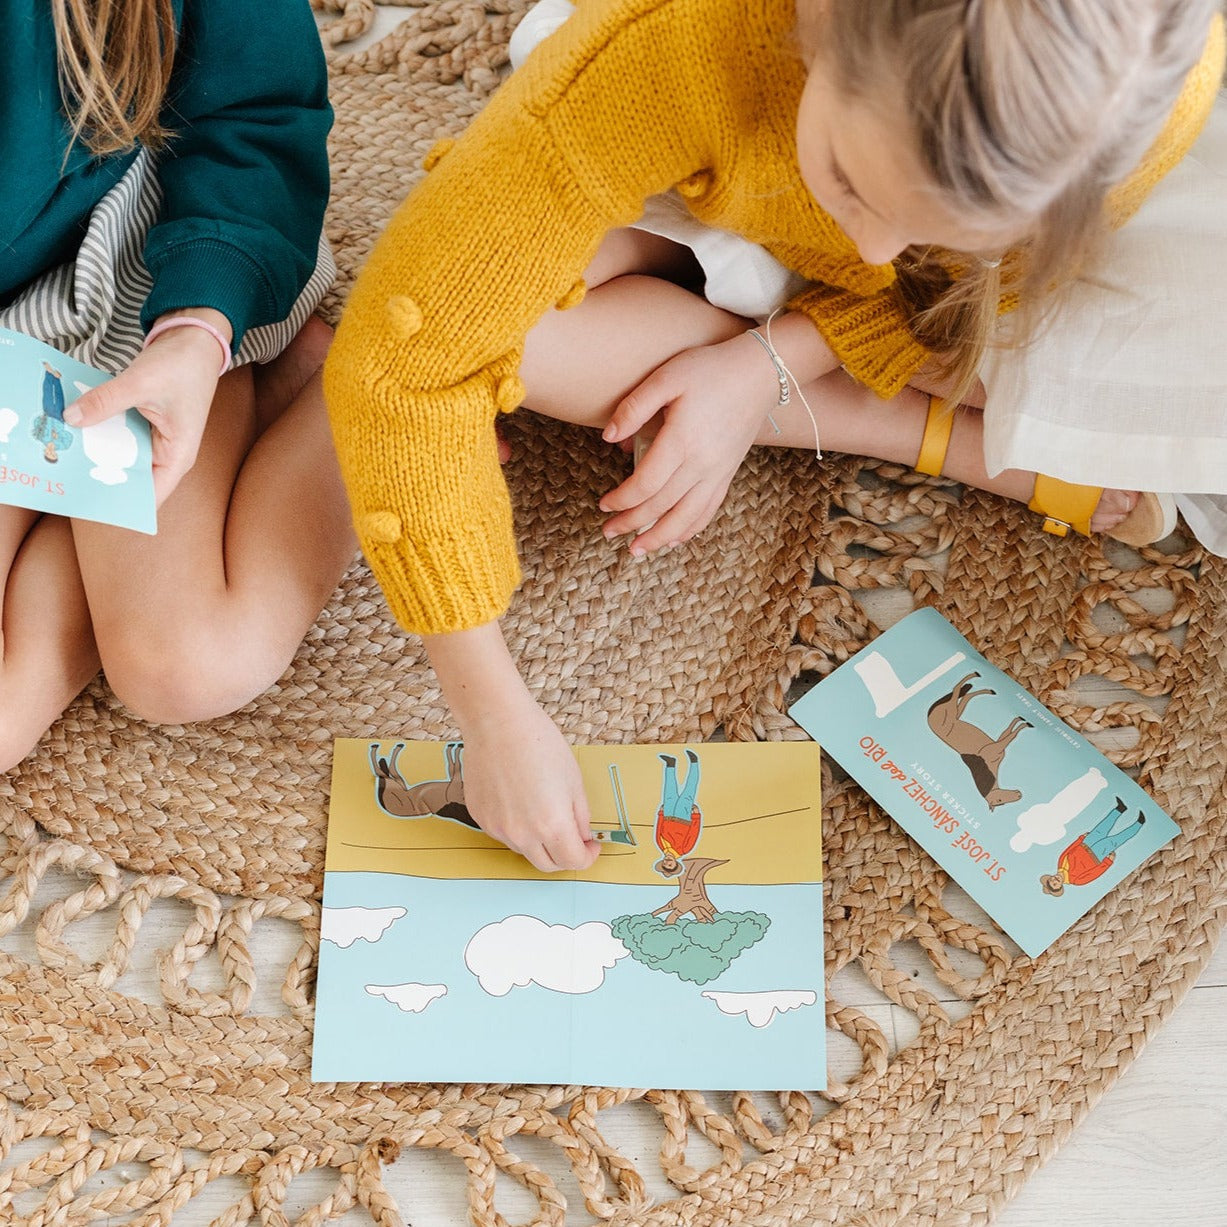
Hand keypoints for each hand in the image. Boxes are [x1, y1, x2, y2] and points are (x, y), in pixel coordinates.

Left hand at [64, 311, 230, 505]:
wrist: (195, 340)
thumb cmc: (183, 366)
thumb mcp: (140, 383)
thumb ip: (105, 402)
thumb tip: (71, 417)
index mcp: (177, 456)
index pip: (149, 496)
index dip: (120, 502)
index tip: (87, 501)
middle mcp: (168, 454)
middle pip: (132, 478)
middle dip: (102, 476)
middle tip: (66, 475)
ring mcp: (156, 440)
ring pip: (123, 457)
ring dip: (99, 453)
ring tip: (65, 453)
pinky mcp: (146, 426)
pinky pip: (121, 437)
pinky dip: (102, 433)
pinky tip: (78, 428)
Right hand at [459, 692, 599, 872]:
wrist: (497, 722)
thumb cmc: (538, 743)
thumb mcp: (574, 780)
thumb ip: (580, 816)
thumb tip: (582, 836)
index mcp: (552, 825)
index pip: (573, 862)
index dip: (587, 856)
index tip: (590, 846)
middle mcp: (522, 834)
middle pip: (548, 865)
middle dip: (564, 855)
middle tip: (571, 836)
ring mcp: (498, 829)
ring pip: (524, 849)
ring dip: (539, 840)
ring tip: (541, 806)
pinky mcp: (480, 818)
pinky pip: (503, 834)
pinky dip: (516, 827)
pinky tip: (518, 798)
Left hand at [598, 331, 780, 553]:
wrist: (759, 372)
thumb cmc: (709, 369)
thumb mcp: (666, 377)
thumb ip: (634, 407)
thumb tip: (609, 439)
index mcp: (683, 440)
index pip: (646, 484)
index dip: (622, 500)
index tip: (604, 505)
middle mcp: (702, 463)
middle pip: (661, 505)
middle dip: (632, 523)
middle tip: (608, 532)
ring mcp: (718, 472)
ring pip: (686, 517)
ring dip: (659, 537)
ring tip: (637, 550)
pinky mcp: (728, 473)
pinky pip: (708, 510)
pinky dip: (690, 529)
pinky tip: (674, 538)